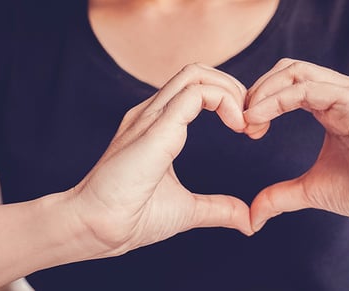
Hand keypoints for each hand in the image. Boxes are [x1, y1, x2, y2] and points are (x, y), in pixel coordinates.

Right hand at [72, 64, 252, 257]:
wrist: (96, 229)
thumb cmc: (130, 217)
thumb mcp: (187, 210)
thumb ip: (217, 209)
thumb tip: (246, 220)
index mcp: (157, 126)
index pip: (196, 89)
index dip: (228, 100)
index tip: (247, 130)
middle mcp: (152, 114)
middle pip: (198, 73)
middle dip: (234, 89)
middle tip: (252, 123)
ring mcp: (150, 117)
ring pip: (196, 74)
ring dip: (231, 92)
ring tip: (245, 123)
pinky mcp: (155, 128)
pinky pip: (195, 94)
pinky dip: (224, 101)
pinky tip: (237, 126)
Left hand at [245, 59, 348, 230]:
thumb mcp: (313, 189)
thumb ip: (282, 195)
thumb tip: (253, 216)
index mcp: (331, 106)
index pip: (287, 84)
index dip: (260, 101)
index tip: (245, 129)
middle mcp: (339, 93)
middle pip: (287, 70)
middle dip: (257, 91)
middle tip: (241, 122)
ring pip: (294, 72)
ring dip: (262, 93)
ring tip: (247, 121)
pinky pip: (306, 89)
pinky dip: (276, 100)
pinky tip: (259, 120)